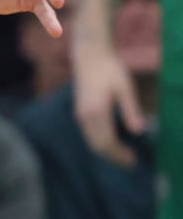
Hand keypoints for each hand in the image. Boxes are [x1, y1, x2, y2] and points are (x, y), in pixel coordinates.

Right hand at [71, 39, 144, 166]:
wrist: (89, 56)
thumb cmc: (110, 69)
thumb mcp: (125, 88)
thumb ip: (130, 110)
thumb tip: (138, 131)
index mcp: (96, 112)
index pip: (107, 141)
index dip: (119, 154)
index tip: (133, 160)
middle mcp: (85, 117)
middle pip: (97, 146)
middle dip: (113, 157)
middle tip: (130, 162)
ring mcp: (80, 115)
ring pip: (91, 142)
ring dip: (106, 152)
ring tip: (123, 155)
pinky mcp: (80, 113)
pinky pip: (89, 135)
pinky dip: (100, 143)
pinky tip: (112, 142)